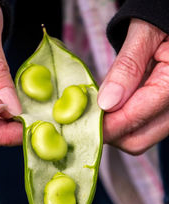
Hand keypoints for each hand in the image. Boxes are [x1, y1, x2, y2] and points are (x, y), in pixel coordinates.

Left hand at [98, 18, 168, 154]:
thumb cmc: (160, 22)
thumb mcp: (144, 35)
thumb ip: (127, 68)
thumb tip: (107, 102)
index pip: (135, 118)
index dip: (105, 124)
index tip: (83, 119)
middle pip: (136, 140)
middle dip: (109, 133)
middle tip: (88, 115)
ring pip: (138, 139)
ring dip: (115, 130)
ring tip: (99, 109)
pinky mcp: (163, 113)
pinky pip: (141, 130)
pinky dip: (123, 124)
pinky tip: (112, 108)